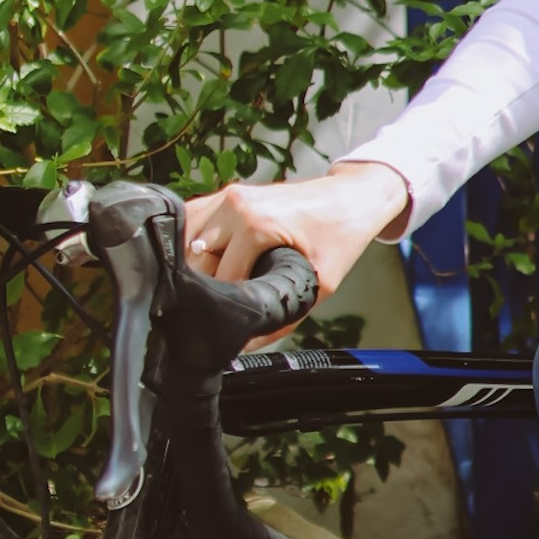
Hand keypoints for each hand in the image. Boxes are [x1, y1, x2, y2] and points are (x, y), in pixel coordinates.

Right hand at [183, 162, 411, 315]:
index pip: (218, 281)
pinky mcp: (227, 194)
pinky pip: (193, 222)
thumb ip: (282, 318)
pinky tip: (206, 266)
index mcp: (256, 223)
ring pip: (185, 241)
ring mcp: (228, 196)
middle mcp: (235, 205)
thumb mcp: (320, 283)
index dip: (226, 308)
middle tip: (224, 308)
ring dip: (193, 268)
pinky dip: (192, 245)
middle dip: (206, 290)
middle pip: (194, 262)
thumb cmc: (341, 232)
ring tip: (215, 289)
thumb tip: (245, 344)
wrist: (353, 195)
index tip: (234, 322)